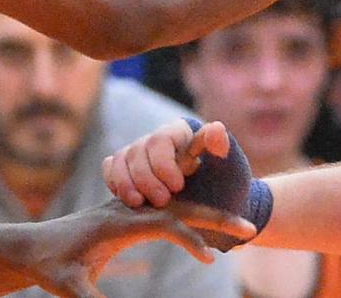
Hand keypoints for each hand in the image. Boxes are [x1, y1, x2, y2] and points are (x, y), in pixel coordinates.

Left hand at [7, 198, 227, 297]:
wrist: (33, 246)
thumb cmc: (50, 266)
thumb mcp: (67, 287)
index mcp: (120, 223)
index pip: (167, 224)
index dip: (191, 241)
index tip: (210, 262)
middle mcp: (131, 210)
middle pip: (182, 207)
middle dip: (217, 218)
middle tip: (250, 228)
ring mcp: (133, 209)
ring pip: (180, 203)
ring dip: (209, 211)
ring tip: (239, 223)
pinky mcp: (132, 214)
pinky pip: (170, 207)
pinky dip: (194, 210)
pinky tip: (207, 217)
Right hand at [103, 119, 229, 207]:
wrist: (216, 213)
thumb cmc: (225, 189)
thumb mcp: (229, 171)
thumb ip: (221, 149)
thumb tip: (215, 128)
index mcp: (182, 134)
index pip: (162, 140)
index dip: (163, 164)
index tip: (178, 186)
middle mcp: (159, 140)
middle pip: (139, 150)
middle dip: (146, 178)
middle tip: (162, 201)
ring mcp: (142, 154)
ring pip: (121, 159)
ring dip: (128, 184)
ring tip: (141, 204)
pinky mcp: (129, 169)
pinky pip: (111, 167)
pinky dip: (115, 182)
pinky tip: (130, 201)